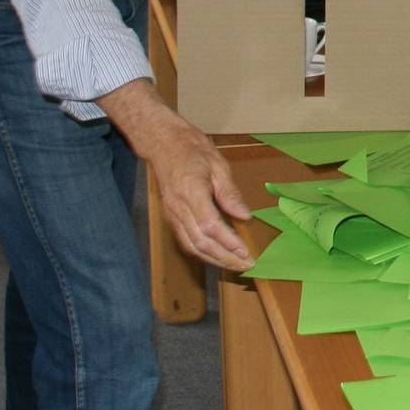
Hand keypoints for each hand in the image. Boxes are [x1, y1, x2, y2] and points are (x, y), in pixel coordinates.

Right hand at [145, 110, 256, 270]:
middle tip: (247, 265)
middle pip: (201, 242)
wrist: (163, 143)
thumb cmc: (192, 149)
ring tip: (236, 266)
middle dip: (225, 258)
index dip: (228, 242)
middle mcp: (178, 207)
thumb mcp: (218, 165)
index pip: (210, 225)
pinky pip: (186, 241)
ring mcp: (172, 214)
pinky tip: (218, 256)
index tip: (246, 251)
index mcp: (191, 191)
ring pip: (192, 246)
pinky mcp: (171, 217)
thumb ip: (230, 193)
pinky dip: (203, 253)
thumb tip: (245, 216)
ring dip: (215, 260)